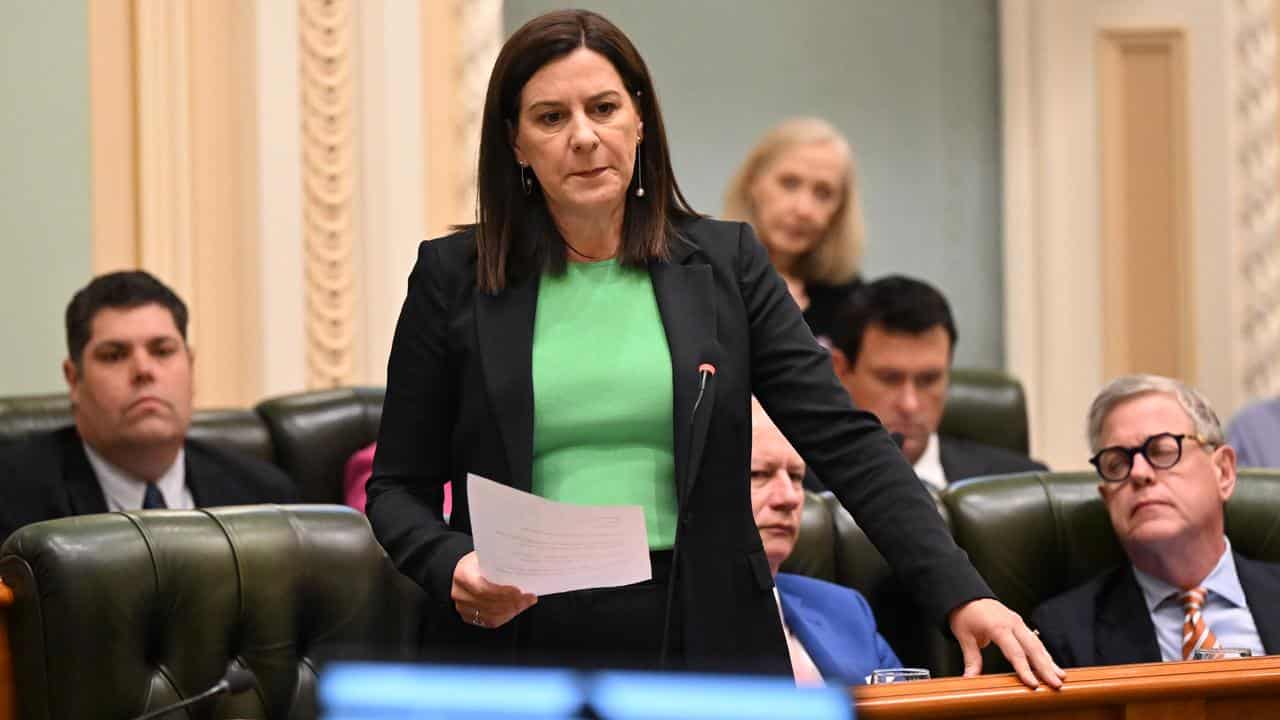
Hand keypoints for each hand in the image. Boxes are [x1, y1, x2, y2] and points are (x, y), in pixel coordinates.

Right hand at [451, 551, 536, 628]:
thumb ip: (499, 562)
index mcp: (462, 575)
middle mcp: (460, 594)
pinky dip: (506, 616)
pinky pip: (490, 621)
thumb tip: (524, 566)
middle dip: (512, 602)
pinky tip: (516, 609)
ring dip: (512, 610)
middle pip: (489, 603)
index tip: (519, 591)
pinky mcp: (468, 617)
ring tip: (525, 603)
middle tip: (528, 598)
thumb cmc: (478, 562)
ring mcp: (463, 607)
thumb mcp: (485, 556)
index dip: (502, 593)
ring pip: (491, 615)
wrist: (466, 571)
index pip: (483, 589)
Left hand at [949, 598, 1064, 688]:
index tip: (1033, 684)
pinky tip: (1052, 665)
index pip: (1015, 651)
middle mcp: (1012, 623)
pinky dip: (1044, 654)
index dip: (1025, 669)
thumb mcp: (964, 636)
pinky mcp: (1020, 624)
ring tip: (1061, 677)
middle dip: (1045, 667)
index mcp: (998, 626)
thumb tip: (970, 678)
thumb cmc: (965, 613)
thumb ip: (971, 659)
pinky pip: (1035, 640)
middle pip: (1032, 648)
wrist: (965, 594)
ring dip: (1049, 661)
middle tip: (1056, 684)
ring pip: (1037, 644)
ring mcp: (1018, 622)